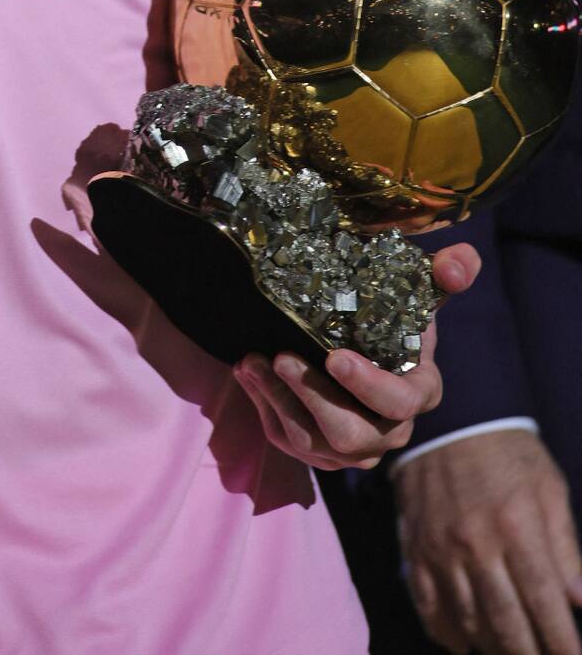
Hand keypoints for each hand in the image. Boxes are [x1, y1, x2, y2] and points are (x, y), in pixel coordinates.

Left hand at [232, 242, 480, 471]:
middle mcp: (389, 429)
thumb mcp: (418, 292)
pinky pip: (289, 442)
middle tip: (282, 357)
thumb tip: (461, 257)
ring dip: (280, 401)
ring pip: (314, 442)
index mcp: (418, 391)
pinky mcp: (320, 452)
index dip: (369, 386)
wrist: (362, 344)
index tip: (335, 357)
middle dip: (314, 398)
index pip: (399, 401)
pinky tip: (248, 373)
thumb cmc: (393, 317)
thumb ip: (445, 274)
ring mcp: (354, 447)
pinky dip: (264, 407)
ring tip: (252, 362)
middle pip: (352, 434)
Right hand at [396, 428, 581, 654]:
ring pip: (468, 620)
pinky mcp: (415, 548)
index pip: (544, 599)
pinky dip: (447, 633)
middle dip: (530, 654)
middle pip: (506, 620)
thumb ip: (565, 546)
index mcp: (516, 525)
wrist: (447, 419)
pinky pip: (428, 604)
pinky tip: (465, 645)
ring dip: (493, 649)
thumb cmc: (509, 454)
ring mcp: (441, 548)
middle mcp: (476, 542)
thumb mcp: (549, 488)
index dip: (561, 640)